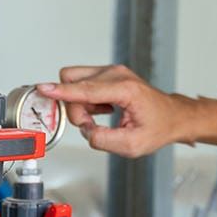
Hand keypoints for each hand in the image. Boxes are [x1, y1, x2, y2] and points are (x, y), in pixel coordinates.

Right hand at [38, 64, 197, 157]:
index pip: (86, 90)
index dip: (63, 92)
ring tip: (99, 116)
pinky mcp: (107, 74)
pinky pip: (82, 83)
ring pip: (75, 81)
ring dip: (80, 103)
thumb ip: (104, 141)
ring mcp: (112, 71)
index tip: (44, 89)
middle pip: (74, 82)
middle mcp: (116, 74)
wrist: (172, 116)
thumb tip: (87, 133)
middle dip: (75, 107)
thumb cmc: (157, 127)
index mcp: (125, 89)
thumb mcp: (133, 145)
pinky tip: (102, 110)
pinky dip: (86, 100)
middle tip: (91, 124)